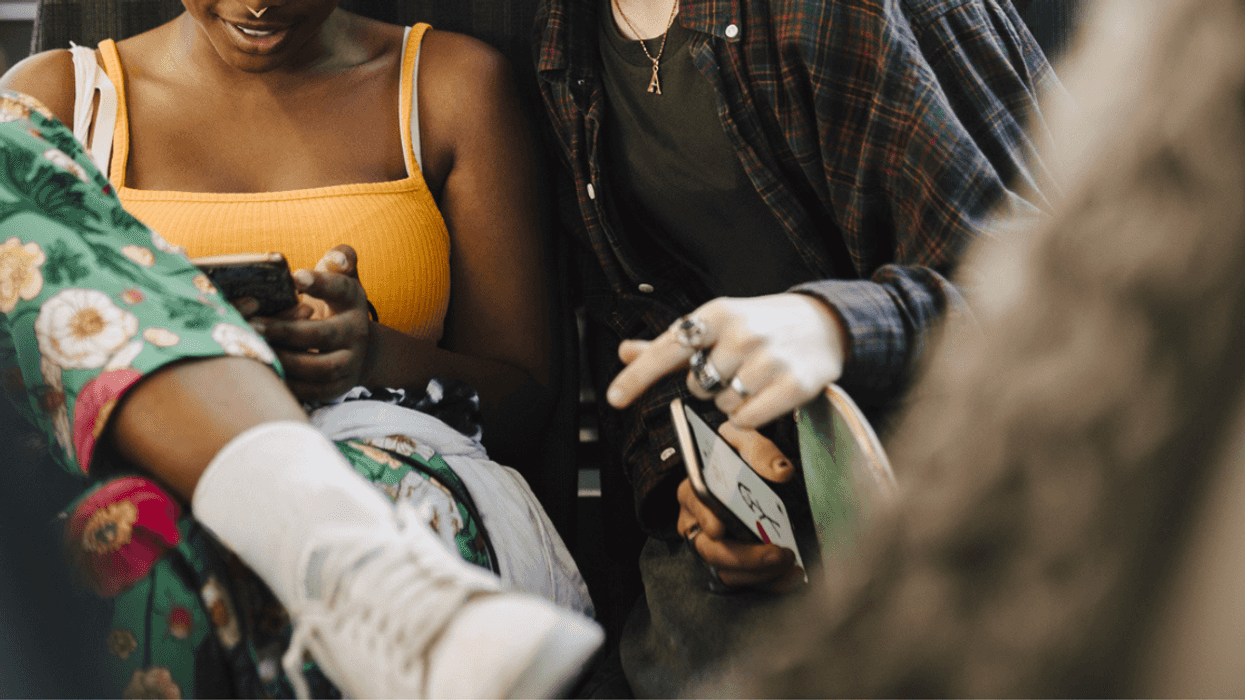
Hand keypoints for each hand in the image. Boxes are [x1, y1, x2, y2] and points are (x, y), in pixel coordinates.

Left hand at [251, 246, 373, 401]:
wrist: (356, 348)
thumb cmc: (333, 306)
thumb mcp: (339, 279)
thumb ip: (340, 261)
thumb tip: (337, 258)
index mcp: (352, 301)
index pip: (341, 289)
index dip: (320, 283)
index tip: (295, 276)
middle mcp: (356, 333)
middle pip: (324, 334)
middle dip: (286, 331)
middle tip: (252, 324)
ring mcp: (348, 363)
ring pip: (319, 369)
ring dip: (285, 360)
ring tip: (255, 349)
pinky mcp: (336, 389)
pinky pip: (312, 392)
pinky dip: (288, 383)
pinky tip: (264, 371)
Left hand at [607, 293, 847, 427]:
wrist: (824, 323)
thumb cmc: (760, 325)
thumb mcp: (718, 323)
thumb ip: (671, 343)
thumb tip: (624, 350)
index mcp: (718, 314)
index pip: (668, 348)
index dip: (638, 375)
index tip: (613, 398)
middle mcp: (743, 333)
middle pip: (697, 385)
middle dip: (709, 383)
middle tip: (735, 365)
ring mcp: (770, 359)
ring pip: (723, 405)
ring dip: (732, 400)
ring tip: (755, 377)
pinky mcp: (794, 385)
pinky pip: (749, 420)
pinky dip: (751, 416)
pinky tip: (766, 395)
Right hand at [678, 423, 803, 591]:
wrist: (746, 472)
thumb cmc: (738, 454)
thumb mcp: (744, 440)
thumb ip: (760, 450)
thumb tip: (781, 472)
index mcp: (695, 490)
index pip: (693, 506)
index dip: (704, 518)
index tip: (719, 528)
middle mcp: (698, 523)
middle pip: (709, 549)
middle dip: (744, 556)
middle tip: (778, 553)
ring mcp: (714, 547)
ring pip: (726, 571)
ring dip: (759, 574)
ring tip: (790, 565)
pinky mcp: (732, 564)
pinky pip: (745, 581)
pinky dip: (769, 583)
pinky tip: (792, 575)